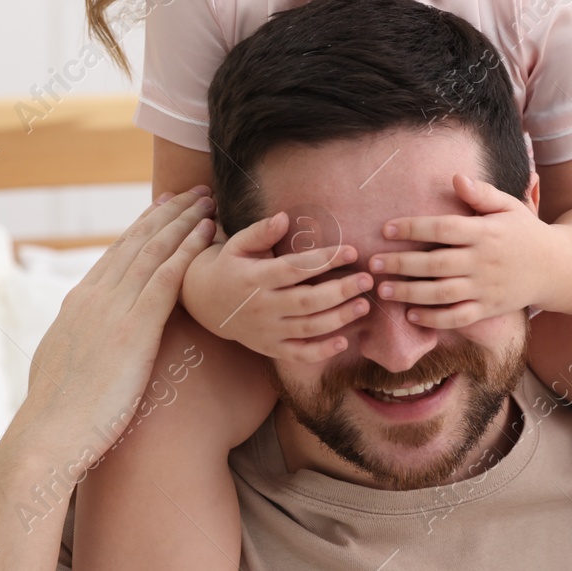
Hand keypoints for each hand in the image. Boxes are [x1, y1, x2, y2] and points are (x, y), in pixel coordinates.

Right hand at [10, 188, 215, 466]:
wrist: (48, 437)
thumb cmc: (58, 416)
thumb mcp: (61, 365)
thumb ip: (78, 343)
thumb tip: (81, 343)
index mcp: (77, 303)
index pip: (116, 252)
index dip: (143, 226)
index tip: (162, 206)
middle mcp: (94, 296)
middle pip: (137, 241)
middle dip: (168, 213)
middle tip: (192, 192)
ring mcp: (113, 309)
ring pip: (155, 250)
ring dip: (184, 222)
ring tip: (207, 202)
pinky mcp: (133, 328)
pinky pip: (167, 277)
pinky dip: (188, 250)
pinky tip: (207, 234)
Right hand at [187, 211, 375, 362]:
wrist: (205, 302)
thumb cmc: (230, 266)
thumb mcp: (238, 245)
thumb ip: (260, 232)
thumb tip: (283, 218)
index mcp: (255, 278)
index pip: (295, 269)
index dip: (324, 260)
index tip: (351, 251)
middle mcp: (262, 307)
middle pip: (306, 301)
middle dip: (340, 291)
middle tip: (366, 279)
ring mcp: (267, 331)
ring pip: (307, 328)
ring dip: (338, 319)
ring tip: (363, 305)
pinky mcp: (270, 348)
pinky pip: (298, 354)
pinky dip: (321, 351)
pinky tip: (345, 341)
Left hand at [371, 173, 552, 327]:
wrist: (557, 266)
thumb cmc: (525, 232)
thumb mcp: (509, 206)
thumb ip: (481, 194)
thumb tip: (455, 177)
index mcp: (485, 232)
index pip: (443, 228)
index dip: (413, 227)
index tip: (386, 229)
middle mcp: (483, 261)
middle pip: (436, 263)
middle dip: (401, 263)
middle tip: (373, 264)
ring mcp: (486, 288)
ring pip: (442, 293)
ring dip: (410, 293)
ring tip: (384, 290)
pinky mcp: (489, 309)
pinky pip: (458, 317)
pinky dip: (434, 319)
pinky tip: (411, 315)